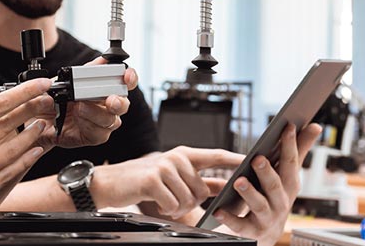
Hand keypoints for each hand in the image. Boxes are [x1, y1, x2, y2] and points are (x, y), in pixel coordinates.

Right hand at [0, 79, 55, 219]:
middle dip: (33, 111)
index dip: (24, 93)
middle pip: (9, 126)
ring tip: (43, 125)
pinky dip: (23, 161)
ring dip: (32, 137)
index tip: (41, 85)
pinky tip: (33, 151)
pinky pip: (6, 175)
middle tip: (47, 102)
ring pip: (12, 151)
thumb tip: (1, 111)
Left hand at [38, 56, 137, 148]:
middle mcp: (107, 106)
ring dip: (97, 113)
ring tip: (80, 107)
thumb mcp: (67, 79)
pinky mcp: (94, 136)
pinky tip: (79, 119)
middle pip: (123, 104)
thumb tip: (104, 60)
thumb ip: (88, 70)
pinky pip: (100, 133)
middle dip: (118, 101)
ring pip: (112, 120)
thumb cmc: (53, 98)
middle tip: (110, 100)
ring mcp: (102, 123)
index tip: (127, 76)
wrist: (35, 116)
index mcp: (105, 89)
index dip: (131, 78)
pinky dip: (90, 125)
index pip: (126, 82)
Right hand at [91, 146, 244, 218]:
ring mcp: (165, 166)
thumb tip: (225, 188)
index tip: (255, 160)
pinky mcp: (153, 179)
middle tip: (175, 202)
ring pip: (188, 199)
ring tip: (165, 201)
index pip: (216, 155)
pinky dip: (166, 210)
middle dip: (192, 203)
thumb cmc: (143, 180)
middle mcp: (177, 157)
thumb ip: (199, 180)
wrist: (110, 182)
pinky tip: (157, 203)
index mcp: (185, 154)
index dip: (236, 159)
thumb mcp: (173, 176)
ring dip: (177, 208)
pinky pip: (172, 204)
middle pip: (203, 190)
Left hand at [212, 123, 321, 245]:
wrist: (266, 234)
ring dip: (249, 194)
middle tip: (257, 158)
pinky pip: (240, 225)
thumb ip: (300, 150)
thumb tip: (315, 126)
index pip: (291, 163)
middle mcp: (281, 203)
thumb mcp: (288, 176)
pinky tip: (218, 210)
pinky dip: (229, 218)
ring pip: (259, 206)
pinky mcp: (251, 232)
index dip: (290, 145)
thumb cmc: (276, 197)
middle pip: (275, 186)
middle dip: (267, 172)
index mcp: (289, 186)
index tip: (287, 126)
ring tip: (238, 181)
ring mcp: (267, 218)